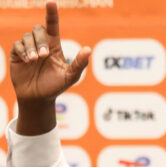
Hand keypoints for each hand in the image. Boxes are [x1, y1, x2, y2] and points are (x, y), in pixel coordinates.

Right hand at [10, 1, 90, 133]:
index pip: (52, 26)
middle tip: (43, 56)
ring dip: (32, 47)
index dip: (51, 14)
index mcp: (54, 47)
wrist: (38, 98)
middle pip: (38, 30)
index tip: (51, 2)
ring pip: (27, 36)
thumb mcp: (70, 77)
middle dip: (40, 41)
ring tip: (35, 60)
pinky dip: (22, 50)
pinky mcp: (17, 55)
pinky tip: (27, 60)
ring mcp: (28, 49)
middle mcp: (41, 45)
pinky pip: (17, 45)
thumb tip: (88, 50)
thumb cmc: (55, 87)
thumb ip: (79, 64)